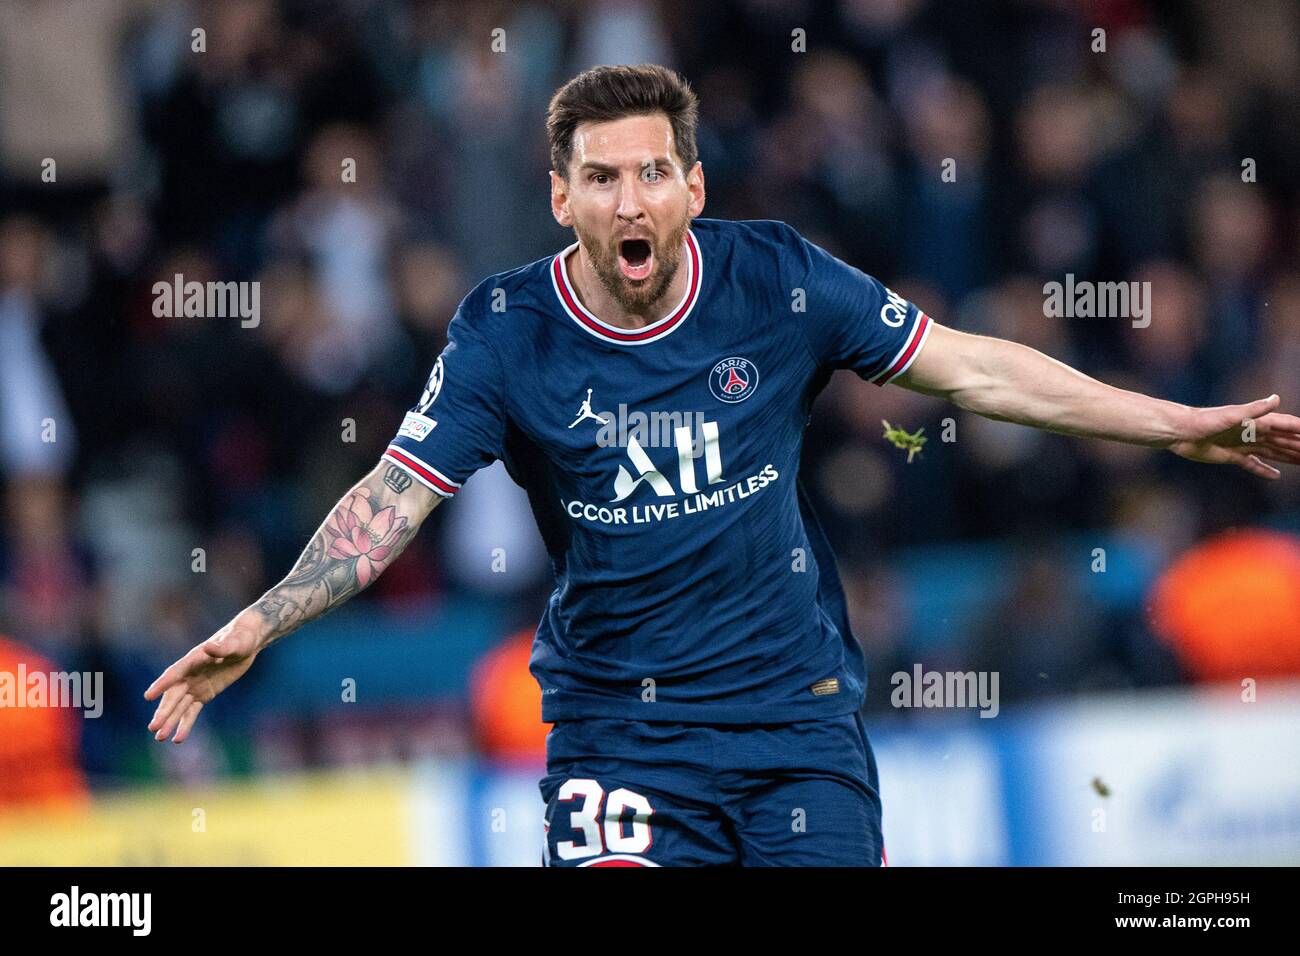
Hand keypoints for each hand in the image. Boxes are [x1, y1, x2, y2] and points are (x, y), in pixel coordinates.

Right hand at [144, 610, 264, 742]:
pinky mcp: (204, 694)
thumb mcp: (234, 643)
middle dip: (164, 711)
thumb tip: (209, 646)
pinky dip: (185, 724)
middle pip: (173, 695)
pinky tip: (178, 739)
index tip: (148, 696)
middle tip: (153, 727)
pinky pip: (192, 711)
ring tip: (160, 738)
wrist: (246, 643)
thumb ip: (221, 647)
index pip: (174, 674)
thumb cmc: (240, 639)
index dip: (162, 684)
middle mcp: (189, 674)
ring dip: (170, 721)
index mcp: (193, 660)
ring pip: (179, 707)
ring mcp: (195, 686)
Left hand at [1169, 394, 1299, 478]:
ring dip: (1288, 457)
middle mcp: (1252, 432)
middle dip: (1299, 446)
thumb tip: (1277, 398)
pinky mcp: (1231, 456)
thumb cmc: (1204, 420)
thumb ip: (1255, 409)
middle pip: (1283, 441)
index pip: (1286, 426)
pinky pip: (1252, 464)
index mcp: (1256, 422)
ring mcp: (1242, 444)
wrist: (1180, 431)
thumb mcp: (1232, 415)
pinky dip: (1264, 470)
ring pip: (1272, 452)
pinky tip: (1276, 475)